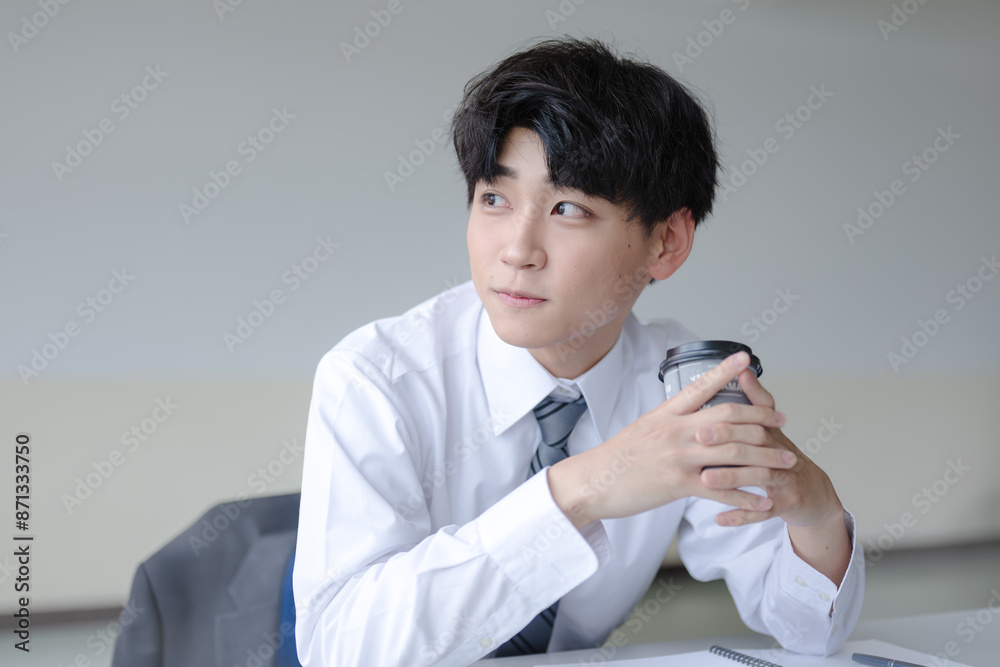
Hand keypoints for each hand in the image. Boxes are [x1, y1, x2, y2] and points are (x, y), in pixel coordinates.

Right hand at [548, 351, 793, 529]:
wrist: (592, 481)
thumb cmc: (616, 458)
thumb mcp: (642, 429)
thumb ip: (669, 421)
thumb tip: (690, 414)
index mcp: (666, 414)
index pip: (700, 386)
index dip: (725, 371)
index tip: (746, 358)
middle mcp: (676, 431)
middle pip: (729, 419)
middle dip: (762, 420)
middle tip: (783, 420)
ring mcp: (678, 457)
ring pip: (734, 454)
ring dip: (767, 458)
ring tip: (788, 460)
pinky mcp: (678, 484)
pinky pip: (722, 490)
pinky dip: (747, 497)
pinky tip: (764, 501)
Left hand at [704, 369, 842, 528]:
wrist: (814, 494)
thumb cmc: (782, 456)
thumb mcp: (771, 427)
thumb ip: (755, 400)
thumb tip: (742, 368)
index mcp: (771, 433)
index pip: (755, 416)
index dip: (732, 413)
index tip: (705, 412)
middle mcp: (781, 453)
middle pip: (756, 444)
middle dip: (726, 441)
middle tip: (699, 439)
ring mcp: (785, 480)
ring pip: (758, 478)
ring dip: (731, 479)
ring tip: (706, 479)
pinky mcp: (787, 504)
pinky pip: (762, 512)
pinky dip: (740, 515)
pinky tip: (719, 519)